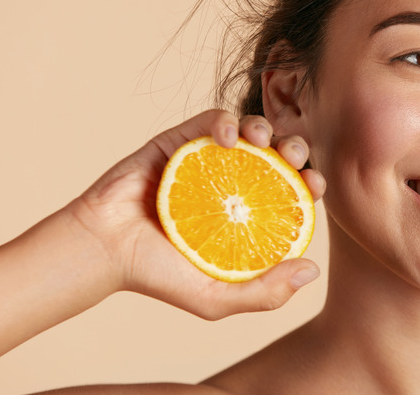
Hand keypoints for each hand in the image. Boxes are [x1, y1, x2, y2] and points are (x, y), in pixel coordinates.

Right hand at [67, 109, 324, 319]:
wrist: (104, 251)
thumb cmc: (159, 277)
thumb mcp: (216, 298)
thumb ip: (264, 293)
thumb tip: (313, 270)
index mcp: (249, 215)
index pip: (292, 192)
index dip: (310, 183)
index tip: (315, 186)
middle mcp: (233, 184)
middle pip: (278, 156)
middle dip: (295, 149)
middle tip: (295, 159)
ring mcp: (208, 160)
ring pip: (249, 131)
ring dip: (265, 128)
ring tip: (263, 140)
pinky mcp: (180, 141)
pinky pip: (210, 120)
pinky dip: (225, 121)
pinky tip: (228, 136)